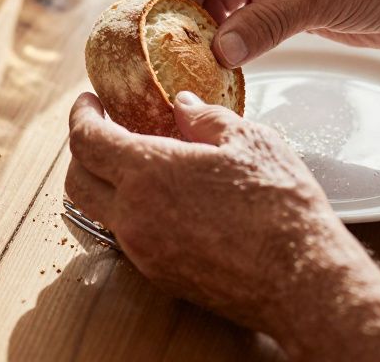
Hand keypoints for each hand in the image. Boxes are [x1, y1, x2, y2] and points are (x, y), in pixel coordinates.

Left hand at [65, 92, 379, 358]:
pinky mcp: (160, 276)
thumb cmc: (279, 204)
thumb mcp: (248, 141)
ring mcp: (144, 252)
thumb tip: (182, 105)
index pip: (85, 140)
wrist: (302, 278)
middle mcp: (134, 217)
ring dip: (104, 183)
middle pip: (76, 180)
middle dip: (82, 149)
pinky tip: (164, 196)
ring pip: (99, 212)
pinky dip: (130, 211)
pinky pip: (127, 237)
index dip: (81, 115)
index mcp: (147, 174)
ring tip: (136, 160)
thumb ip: (204, 118)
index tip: (89, 101)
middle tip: (104, 127)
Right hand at [134, 0, 379, 66]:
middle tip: (148, 41)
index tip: (135, 3)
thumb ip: (268, 23)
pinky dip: (225, 38)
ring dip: (198, 26)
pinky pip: (241, 18)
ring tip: (176, 57)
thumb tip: (221, 50)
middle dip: (174, 5)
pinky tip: (213, 60)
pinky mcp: (285, 1)